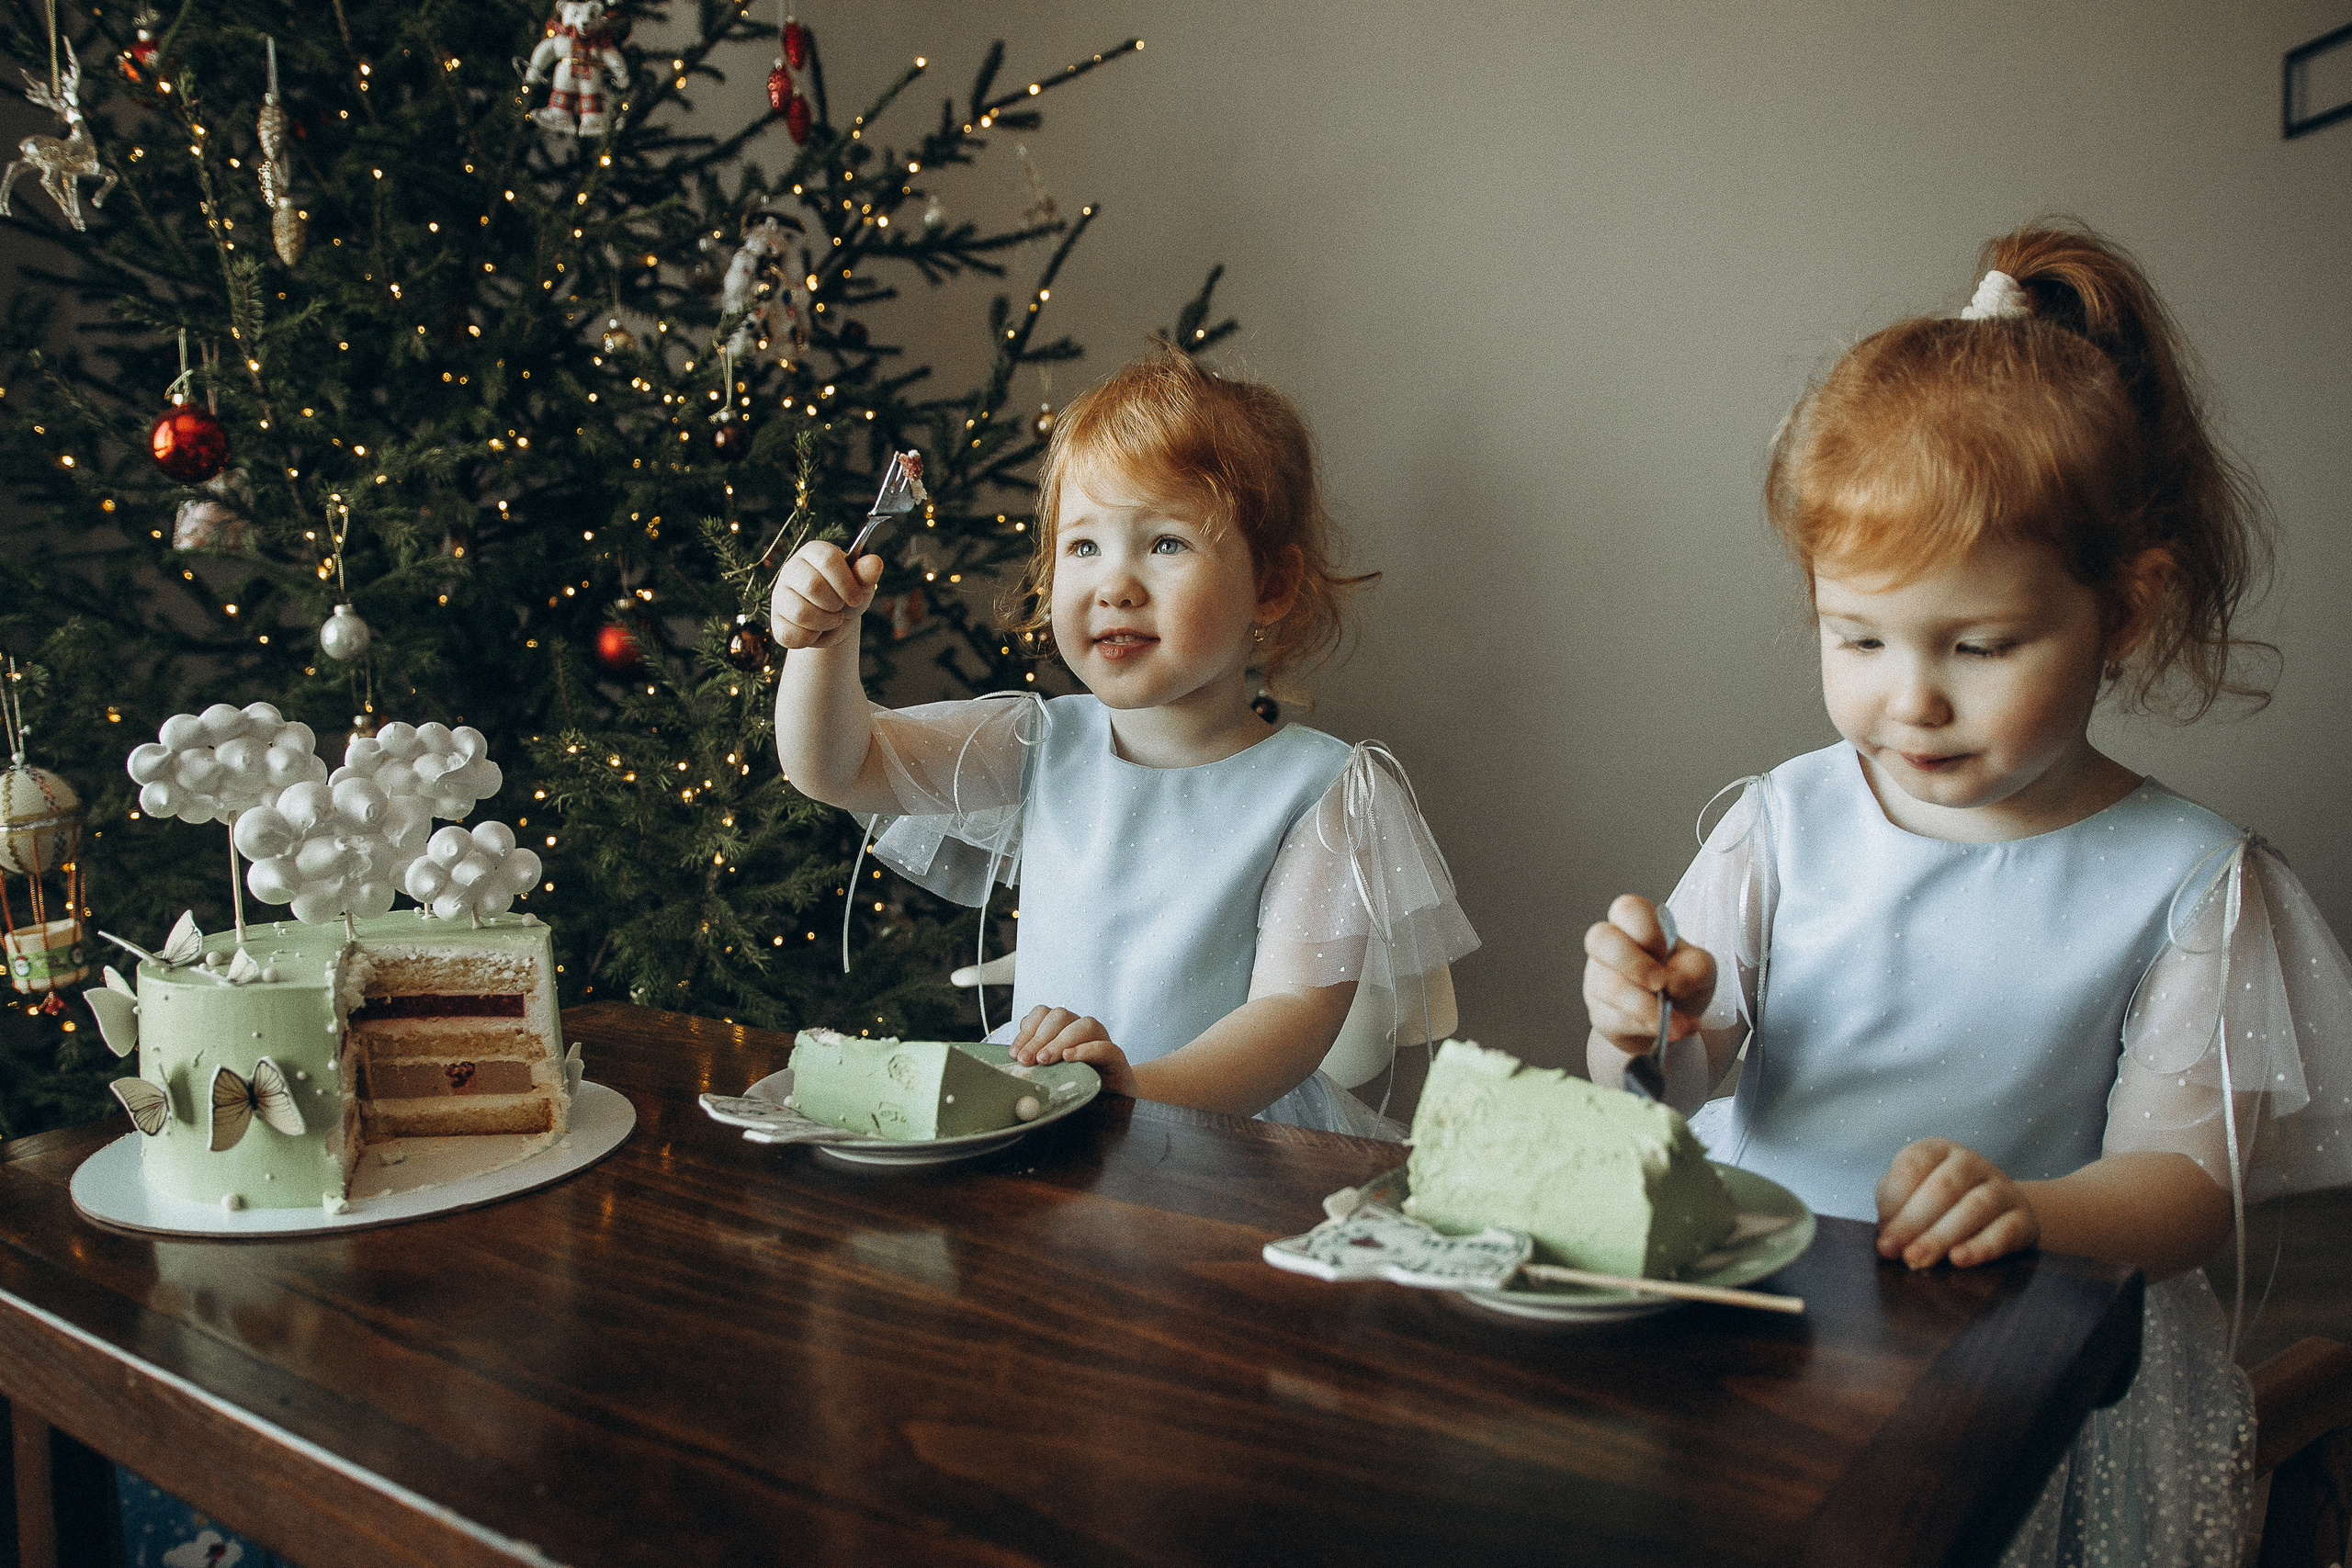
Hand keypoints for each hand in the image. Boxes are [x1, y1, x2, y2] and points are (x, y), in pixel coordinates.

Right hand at [770, 541, 880, 649]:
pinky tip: (817, 632)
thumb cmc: (848, 595)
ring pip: (801, 613)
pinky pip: (791, 635)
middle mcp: (792, 569)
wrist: (834, 621)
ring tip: (833, 621)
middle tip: (841, 609)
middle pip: (813, 586)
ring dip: (826, 623)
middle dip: (835, 604)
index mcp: (813, 552)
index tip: (856, 598)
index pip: (827, 560)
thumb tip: (875, 562)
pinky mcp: (776, 621)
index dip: (846, 583)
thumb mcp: (861, 585)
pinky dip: (812, 639)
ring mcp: (780, 595)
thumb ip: (866, 574)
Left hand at [1009, 1006, 1136, 1096]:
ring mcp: (1102, 1040)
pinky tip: (1069, 1057)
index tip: (1014, 1053)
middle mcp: (1083, 1030)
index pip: (1043, 1015)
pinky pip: (1105, 1047)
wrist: (1113, 1100)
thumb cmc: (1078, 1085)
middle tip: (1026, 1060)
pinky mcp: (1117, 1058)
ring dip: (1060, 1041)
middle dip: (1039, 1037)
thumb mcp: (1052, 1072)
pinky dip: (1085, 1049)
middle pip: (1061, 1016)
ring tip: (1044, 1060)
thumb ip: (1035, 1063)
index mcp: (1064, 1029)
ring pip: (1084, 1025)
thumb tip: (1012, 1063)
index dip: (1027, 1030)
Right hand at [1583, 894, 1712, 1061]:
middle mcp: (1611, 949)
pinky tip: (1673, 1031)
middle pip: (1600, 939)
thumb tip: (1673, 982)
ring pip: (1611, 988)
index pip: (1628, 909)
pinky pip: (1616, 1020)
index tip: (1664, 951)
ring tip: (1681, 1024)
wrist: (1671, 1022)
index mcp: (1636, 925)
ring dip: (1649, 1008)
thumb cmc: (1682, 981)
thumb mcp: (1701, 968)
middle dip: (1633, 963)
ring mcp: (1600, 981)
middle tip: (1660, 984)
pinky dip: (1649, 1028)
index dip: (1646, 930)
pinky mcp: (1601, 1016)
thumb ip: (1695, 967)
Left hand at [1875, 1138, 2039, 1268]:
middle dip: (1913, 1221)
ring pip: (1975, 1207)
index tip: (1882, 1228)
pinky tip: (1958, 1260)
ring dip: (1941, 1236)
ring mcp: (2002, 1189)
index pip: (1914, 1163)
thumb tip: (1886, 1235)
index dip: (1895, 1197)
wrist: (1999, 1215)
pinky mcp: (2023, 1218)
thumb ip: (1894, 1208)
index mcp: (1938, 1150)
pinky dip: (1980, 1247)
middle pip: (1943, 1187)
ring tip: (1918, 1259)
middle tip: (1894, 1251)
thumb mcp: (1911, 1195)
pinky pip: (2005, 1231)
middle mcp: (1971, 1163)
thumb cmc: (1941, 1205)